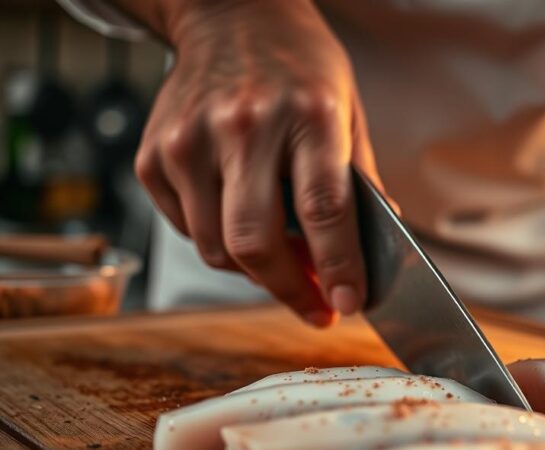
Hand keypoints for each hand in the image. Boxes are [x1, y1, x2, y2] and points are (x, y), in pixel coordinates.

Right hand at [134, 0, 377, 325]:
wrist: (231, 15)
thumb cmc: (300, 68)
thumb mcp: (349, 113)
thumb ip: (361, 184)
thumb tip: (373, 254)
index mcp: (309, 116)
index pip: (324, 210)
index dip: (337, 268)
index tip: (347, 304)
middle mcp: (245, 127)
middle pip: (256, 243)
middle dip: (290, 290)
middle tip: (316, 308)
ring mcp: (190, 140)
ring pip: (216, 248)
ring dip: (255, 272)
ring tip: (284, 260)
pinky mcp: (154, 155)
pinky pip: (188, 229)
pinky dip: (219, 241)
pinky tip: (241, 218)